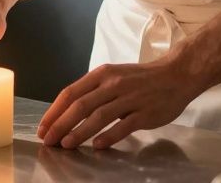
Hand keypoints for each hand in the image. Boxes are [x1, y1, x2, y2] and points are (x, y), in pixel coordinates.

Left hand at [37, 57, 202, 149]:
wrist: (177, 74)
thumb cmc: (141, 79)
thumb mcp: (114, 76)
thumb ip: (94, 91)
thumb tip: (68, 112)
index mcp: (102, 74)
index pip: (71, 92)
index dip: (54, 111)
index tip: (43, 126)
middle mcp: (113, 84)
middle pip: (80, 105)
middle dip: (61, 124)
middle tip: (49, 140)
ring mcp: (130, 98)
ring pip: (99, 116)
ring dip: (80, 132)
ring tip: (66, 144)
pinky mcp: (145, 112)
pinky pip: (123, 126)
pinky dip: (109, 136)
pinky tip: (98, 146)